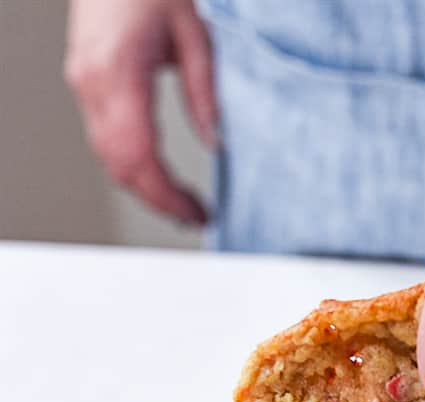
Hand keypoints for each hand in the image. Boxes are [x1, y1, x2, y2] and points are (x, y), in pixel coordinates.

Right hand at [65, 0, 215, 223]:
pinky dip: (131, 165)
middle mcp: (93, 82)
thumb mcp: (196, 35)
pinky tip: (157, 175)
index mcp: (120, 70)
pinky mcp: (84, 84)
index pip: (140, 154)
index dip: (167, 194)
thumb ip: (204, 93)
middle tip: (193, 217)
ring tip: (181, 204)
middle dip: (157, 200)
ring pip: (108, 159)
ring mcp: (83, 84)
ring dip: (144, 188)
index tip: (195, 213)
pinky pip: (103, 140)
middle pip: (120, 166)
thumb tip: (215, 144)